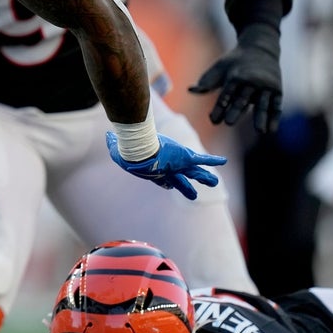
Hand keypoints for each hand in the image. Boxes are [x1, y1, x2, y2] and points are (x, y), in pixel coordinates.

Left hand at [107, 133, 224, 200]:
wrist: (138, 151)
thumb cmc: (127, 151)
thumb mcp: (117, 147)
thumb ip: (114, 143)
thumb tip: (108, 136)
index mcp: (154, 171)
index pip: (162, 180)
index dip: (166, 183)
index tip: (168, 186)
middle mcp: (168, 171)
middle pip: (180, 182)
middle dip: (186, 189)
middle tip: (192, 196)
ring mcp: (178, 165)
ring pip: (195, 173)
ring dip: (205, 177)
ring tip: (214, 182)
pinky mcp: (186, 157)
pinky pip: (202, 159)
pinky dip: (213, 159)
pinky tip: (224, 160)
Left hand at [189, 22, 282, 132]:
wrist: (261, 47)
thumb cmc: (235, 62)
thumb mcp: (220, 67)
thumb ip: (207, 81)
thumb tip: (190, 90)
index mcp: (235, 76)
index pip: (225, 94)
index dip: (219, 107)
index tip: (213, 120)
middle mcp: (251, 81)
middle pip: (242, 98)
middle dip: (235, 110)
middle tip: (228, 123)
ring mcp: (265, 86)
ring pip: (262, 103)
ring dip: (261, 116)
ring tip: (260, 130)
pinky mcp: (277, 90)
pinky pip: (276, 105)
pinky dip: (274, 117)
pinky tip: (272, 130)